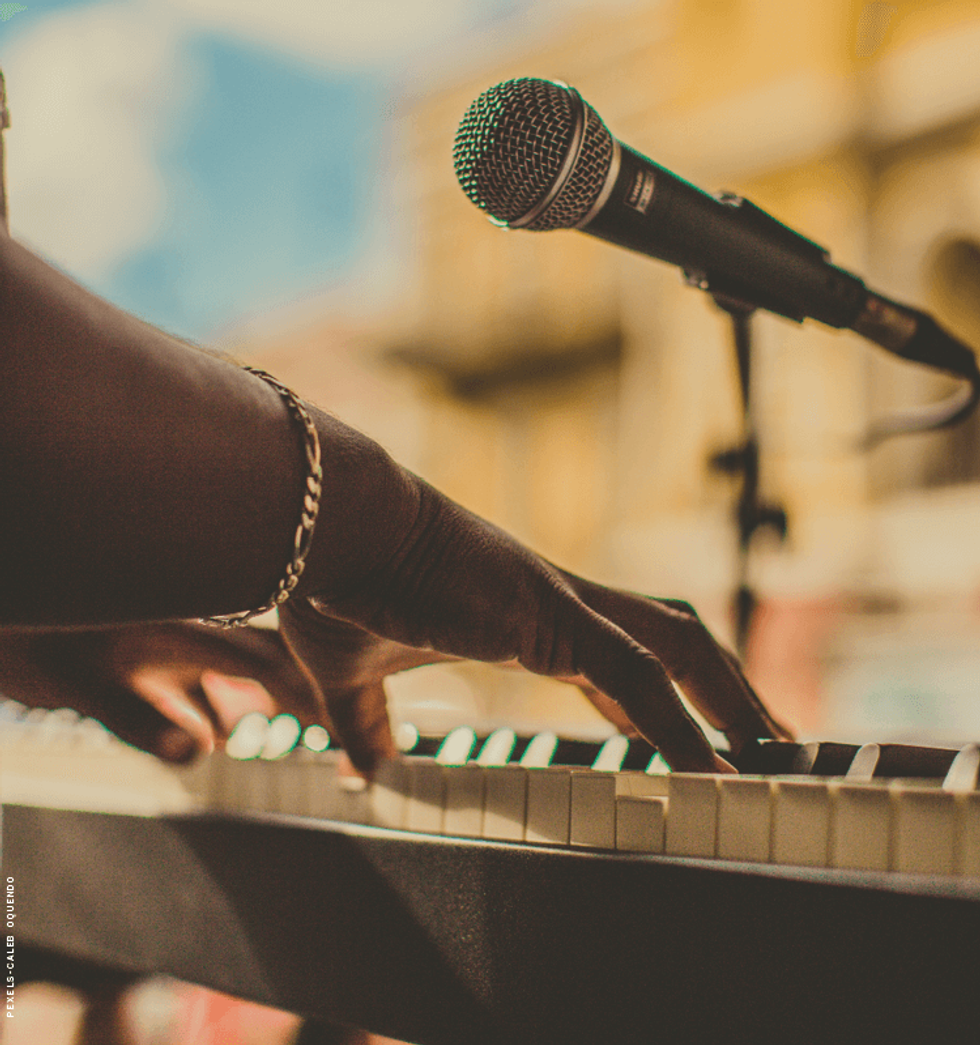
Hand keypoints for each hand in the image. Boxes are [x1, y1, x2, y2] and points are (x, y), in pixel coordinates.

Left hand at [0, 622, 318, 760]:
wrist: (7, 615)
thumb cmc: (39, 648)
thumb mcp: (86, 687)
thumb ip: (141, 721)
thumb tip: (198, 753)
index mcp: (182, 629)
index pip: (259, 657)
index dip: (303, 685)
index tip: (336, 712)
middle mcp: (185, 632)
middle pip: (259, 657)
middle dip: (294, 689)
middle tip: (328, 720)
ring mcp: (168, 646)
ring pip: (231, 671)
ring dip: (254, 700)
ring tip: (281, 730)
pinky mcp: (149, 661)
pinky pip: (198, 684)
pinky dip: (214, 710)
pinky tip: (212, 736)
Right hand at [280, 476, 792, 775]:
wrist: (324, 531)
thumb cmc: (339, 588)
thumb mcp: (352, 678)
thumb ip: (367, 724)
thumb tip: (363, 770)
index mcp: (530, 619)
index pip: (626, 662)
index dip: (673, 702)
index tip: (707, 740)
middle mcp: (562, 605)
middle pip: (676, 642)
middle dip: (730, 691)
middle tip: (776, 742)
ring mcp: (563, 602)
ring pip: (679, 647)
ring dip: (732, 699)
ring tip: (777, 753)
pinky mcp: (549, 611)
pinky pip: (637, 675)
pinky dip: (681, 724)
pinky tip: (712, 773)